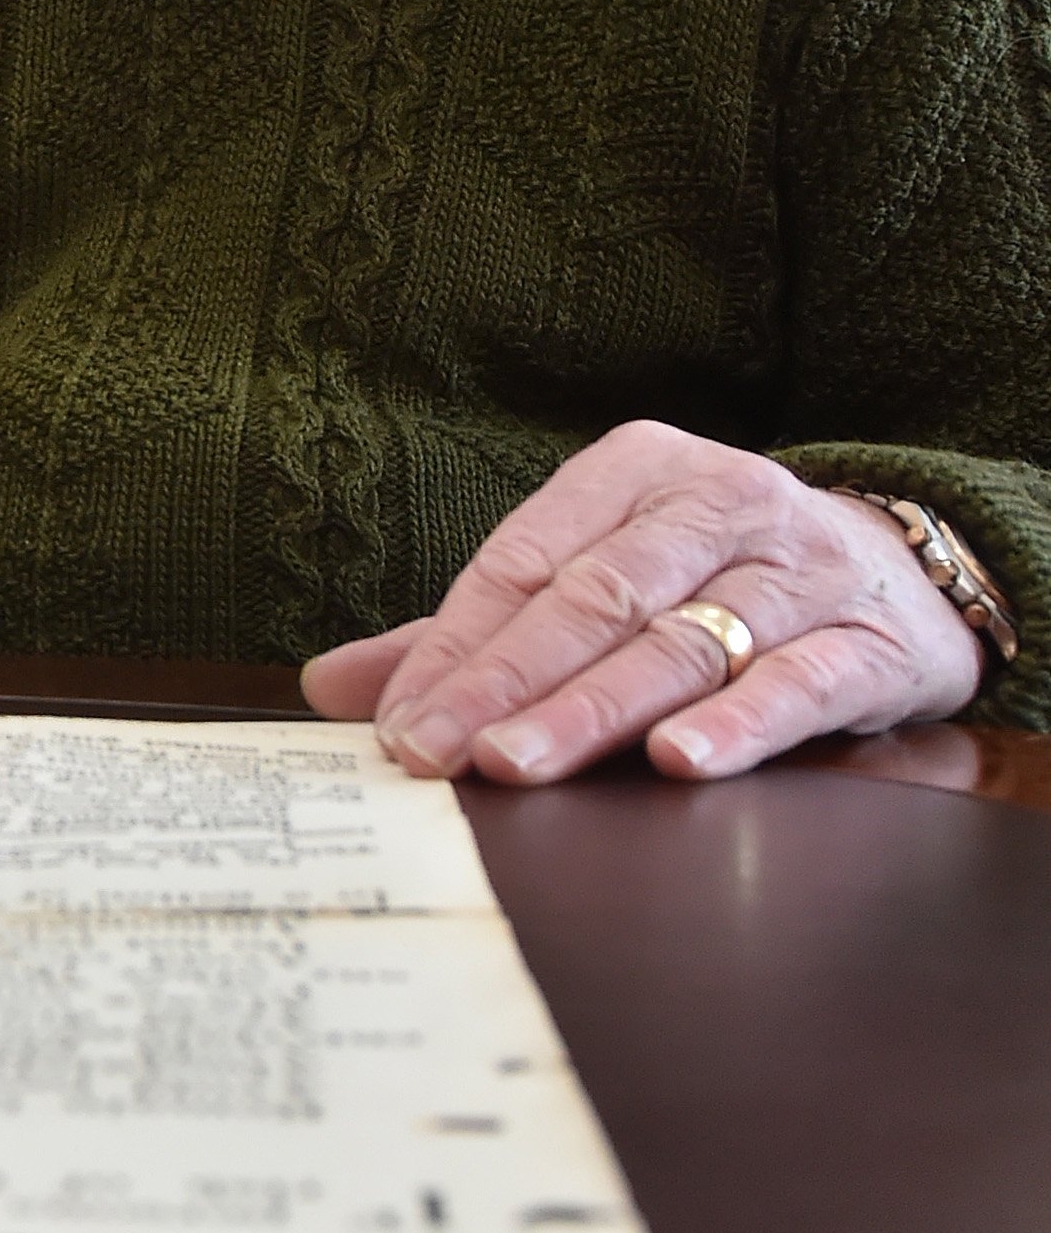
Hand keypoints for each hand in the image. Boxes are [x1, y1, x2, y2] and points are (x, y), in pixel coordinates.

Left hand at [301, 421, 983, 784]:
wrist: (904, 567)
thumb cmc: (713, 575)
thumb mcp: (601, 572)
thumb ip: (474, 633)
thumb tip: (328, 685)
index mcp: (633, 470)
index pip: (523, 562)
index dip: (457, 647)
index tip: (400, 725)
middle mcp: (718, 502)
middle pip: (594, 599)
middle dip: (510, 681)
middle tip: (442, 752)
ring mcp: (800, 569)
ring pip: (682, 642)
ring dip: (596, 709)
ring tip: (522, 763)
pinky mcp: (871, 640)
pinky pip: (799, 683)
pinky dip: (739, 723)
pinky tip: (681, 763)